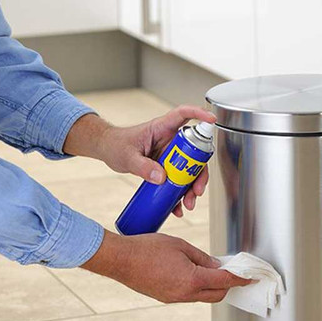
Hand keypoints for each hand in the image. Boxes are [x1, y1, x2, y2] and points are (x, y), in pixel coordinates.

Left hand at [63, 106, 215, 217]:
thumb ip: (142, 166)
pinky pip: (178, 180)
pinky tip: (177, 207)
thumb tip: (161, 178)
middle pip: (194, 152)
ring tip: (188, 203)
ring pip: (189, 169)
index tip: (212, 119)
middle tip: (197, 190)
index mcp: (161, 128)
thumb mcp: (127, 156)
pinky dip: (179, 194)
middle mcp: (170, 140)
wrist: (108, 151)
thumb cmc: (116, 144)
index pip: (183, 114)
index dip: (199, 113)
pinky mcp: (166, 166)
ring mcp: (170, 154)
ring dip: (191, 187)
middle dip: (199, 173)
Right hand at [81, 230, 251, 302]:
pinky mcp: (166, 298)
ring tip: (212, 270)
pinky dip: (197, 287)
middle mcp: (185, 294)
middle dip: (228, 284)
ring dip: (212, 286)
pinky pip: (189, 296)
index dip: (240, 279)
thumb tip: (217, 266)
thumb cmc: (147, 248)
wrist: (120, 260)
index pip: (224, 281)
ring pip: (203, 296)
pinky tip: (195, 274)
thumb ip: (202, 258)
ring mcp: (174, 299)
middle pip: (217, 294)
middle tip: (232, 271)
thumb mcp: (180, 246)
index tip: (250, 277)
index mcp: (191, 280)